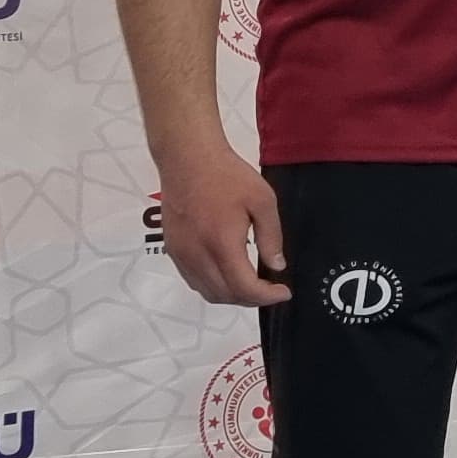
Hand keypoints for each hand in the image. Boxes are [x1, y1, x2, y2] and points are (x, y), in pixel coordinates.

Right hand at [158, 136, 287, 305]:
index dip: (267, 297)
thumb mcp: (262, 200)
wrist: (187, 158)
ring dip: (231, 295)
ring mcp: (181, 254)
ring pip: (207, 292)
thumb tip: (276, 265)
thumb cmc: (227, 175)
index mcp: (221, 244)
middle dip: (251, 299)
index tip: (283, 292)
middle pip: (225, 296)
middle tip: (270, 288)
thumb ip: (271, 236)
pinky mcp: (173, 249)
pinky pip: (194, 280)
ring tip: (251, 284)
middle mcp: (197, 255)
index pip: (244, 288)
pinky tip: (227, 273)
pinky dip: (213, 285)